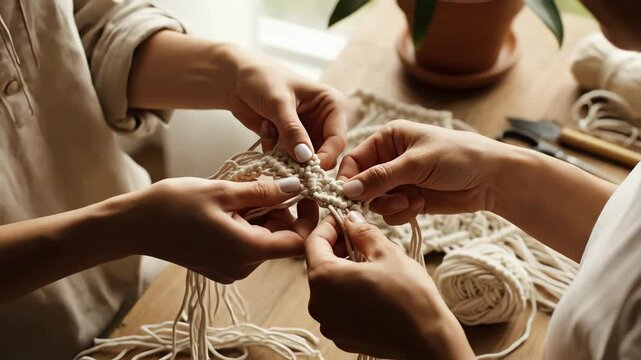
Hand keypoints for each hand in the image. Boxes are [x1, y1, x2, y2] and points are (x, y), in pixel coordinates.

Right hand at [127, 177, 317, 282]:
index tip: (301, 191)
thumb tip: (296, 186)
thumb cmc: (174, 206)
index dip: (306, 216)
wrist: (132, 226)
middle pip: (281, 238)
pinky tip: (228, 206)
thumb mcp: (223, 192)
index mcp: (248, 250)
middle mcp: (244, 267)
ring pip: (264, 239)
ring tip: (239, 191)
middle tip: (261, 182)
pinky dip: (246, 224)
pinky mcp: (220, 266)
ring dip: (261, 214)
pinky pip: (246, 244)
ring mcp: (231, 269)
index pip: (298, 242)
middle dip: (279, 209)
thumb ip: (264, 192)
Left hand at [225, 49, 346, 168]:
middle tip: (284, 158)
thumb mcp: (278, 103)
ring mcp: (308, 133)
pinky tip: (265, 128)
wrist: (236, 79)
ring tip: (269, 129)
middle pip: (325, 154)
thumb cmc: (262, 80)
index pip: (337, 139)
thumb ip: (292, 130)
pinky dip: (274, 151)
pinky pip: (288, 159)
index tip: (307, 170)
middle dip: (303, 160)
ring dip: (285, 154)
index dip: (325, 157)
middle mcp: (324, 121)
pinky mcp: (291, 142)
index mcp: (332, 105)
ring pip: (305, 160)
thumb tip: (305, 157)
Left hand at [305, 213, 473, 359]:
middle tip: (362, 238)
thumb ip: (363, 232)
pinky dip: (349, 293)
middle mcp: (318, 303)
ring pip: (329, 286)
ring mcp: (328, 323)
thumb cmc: (409, 296)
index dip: (329, 225)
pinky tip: (372, 288)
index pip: (314, 241)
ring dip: (344, 270)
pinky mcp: (341, 336)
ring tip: (371, 264)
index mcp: (324, 278)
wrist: (427, 340)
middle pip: (319, 264)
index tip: (344, 218)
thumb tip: (351, 220)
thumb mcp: (387, 252)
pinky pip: (337, 307)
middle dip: (338, 247)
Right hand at [338, 120, 506, 223]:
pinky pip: (391, 213)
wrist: (492, 178)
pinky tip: (419, 206)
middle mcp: (390, 159)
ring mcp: (400, 181)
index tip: (347, 198)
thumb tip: (347, 190)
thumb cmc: (457, 157)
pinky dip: (401, 213)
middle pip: (362, 184)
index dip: (348, 180)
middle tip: (391, 201)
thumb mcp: (415, 163)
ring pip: (376, 201)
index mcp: (388, 139)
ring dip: (390, 206)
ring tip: (410, 202)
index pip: (354, 160)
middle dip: (373, 196)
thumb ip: (380, 177)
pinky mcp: (410, 200)